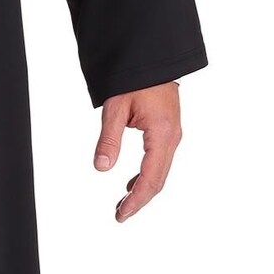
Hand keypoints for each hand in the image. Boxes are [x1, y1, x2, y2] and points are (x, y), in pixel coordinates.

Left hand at [93, 82, 182, 222]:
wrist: (152, 58)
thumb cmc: (135, 78)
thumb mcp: (116, 108)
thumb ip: (109, 139)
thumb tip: (101, 168)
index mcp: (162, 133)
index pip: (151, 177)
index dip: (136, 200)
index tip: (121, 214)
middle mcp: (172, 137)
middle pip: (158, 180)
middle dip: (139, 200)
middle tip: (119, 215)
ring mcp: (172, 135)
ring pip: (160, 172)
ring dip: (142, 190)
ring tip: (122, 204)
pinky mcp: (167, 131)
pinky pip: (159, 161)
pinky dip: (146, 176)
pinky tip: (131, 184)